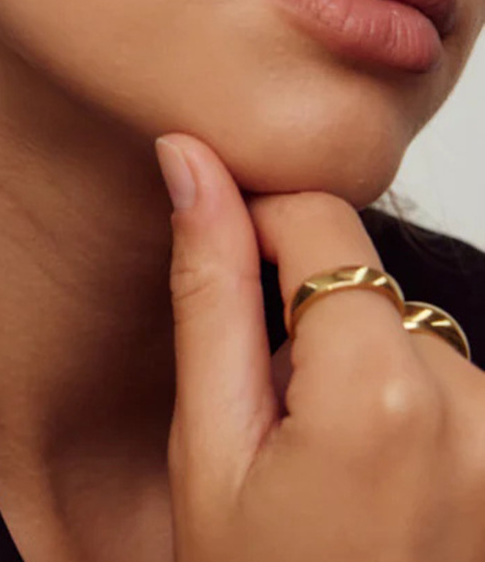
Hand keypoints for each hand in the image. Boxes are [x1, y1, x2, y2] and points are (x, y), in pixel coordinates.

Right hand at [153, 132, 484, 561]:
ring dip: (352, 368)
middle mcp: (473, 405)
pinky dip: (399, 408)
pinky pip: (447, 386)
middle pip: (364, 282)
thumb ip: (206, 286)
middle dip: (303, 318)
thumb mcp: (207, 443)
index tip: (221, 260)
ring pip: (403, 334)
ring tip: (319, 464)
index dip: (255, 220)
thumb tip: (189, 163)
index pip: (320, 217)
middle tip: (264, 417)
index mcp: (381, 390)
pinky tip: (368, 483)